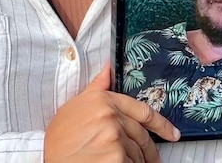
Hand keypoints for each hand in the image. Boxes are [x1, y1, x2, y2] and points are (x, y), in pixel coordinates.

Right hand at [44, 63, 179, 162]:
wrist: (49, 160)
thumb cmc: (60, 138)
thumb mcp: (75, 106)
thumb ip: (97, 88)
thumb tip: (108, 67)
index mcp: (103, 100)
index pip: (142, 111)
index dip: (162, 124)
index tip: (172, 133)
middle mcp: (111, 117)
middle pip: (143, 136)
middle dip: (149, 151)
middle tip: (150, 160)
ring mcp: (116, 138)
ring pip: (138, 154)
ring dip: (134, 161)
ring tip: (116, 160)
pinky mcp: (117, 158)